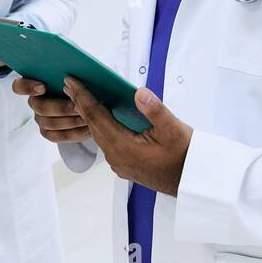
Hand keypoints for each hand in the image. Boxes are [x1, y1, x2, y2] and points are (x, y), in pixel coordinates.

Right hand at [11, 77, 91, 143]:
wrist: (89, 101)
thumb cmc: (81, 83)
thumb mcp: (77, 75)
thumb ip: (72, 76)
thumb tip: (73, 78)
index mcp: (35, 83)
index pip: (19, 86)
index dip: (27, 87)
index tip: (42, 87)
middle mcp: (35, 102)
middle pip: (40, 107)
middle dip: (61, 108)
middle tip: (78, 106)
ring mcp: (41, 118)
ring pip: (50, 123)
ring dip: (70, 121)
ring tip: (87, 117)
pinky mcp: (49, 132)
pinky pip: (58, 136)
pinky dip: (74, 132)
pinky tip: (88, 128)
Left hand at [64, 76, 192, 195]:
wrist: (191, 180)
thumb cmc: (184, 156)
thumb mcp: (173, 129)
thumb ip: (155, 109)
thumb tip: (138, 93)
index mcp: (123, 146)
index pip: (96, 117)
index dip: (83, 97)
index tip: (71, 82)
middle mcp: (116, 157)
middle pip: (93, 126)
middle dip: (81, 104)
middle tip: (71, 86)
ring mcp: (119, 163)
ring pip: (99, 135)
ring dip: (91, 116)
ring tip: (83, 99)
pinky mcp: (125, 165)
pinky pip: (107, 143)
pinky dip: (102, 127)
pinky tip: (105, 119)